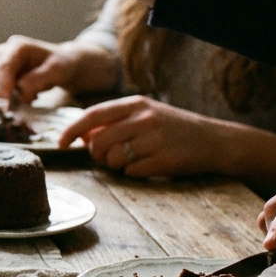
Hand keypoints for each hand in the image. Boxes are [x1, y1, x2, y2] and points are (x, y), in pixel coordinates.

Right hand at [0, 36, 119, 102]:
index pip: (4, 67)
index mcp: (18, 46)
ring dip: (10, 96)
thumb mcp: (57, 71)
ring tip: (33, 96)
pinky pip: (0, 90)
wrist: (65, 65)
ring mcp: (2, 63)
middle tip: (25, 103)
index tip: (8, 105)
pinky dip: (12, 97)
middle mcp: (5, 52)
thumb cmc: (62, 65)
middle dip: (7, 93)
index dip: (4, 86)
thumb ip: (39, 79)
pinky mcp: (2, 74)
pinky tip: (29, 95)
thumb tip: (21, 90)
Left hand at [59, 96, 226, 176]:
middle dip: (96, 154)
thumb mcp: (145, 115)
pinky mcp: (163, 160)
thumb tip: (82, 134)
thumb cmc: (173, 128)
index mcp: (136, 104)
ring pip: (113, 158)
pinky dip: (133, 173)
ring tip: (131, 159)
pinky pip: (131, 172)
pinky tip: (147, 165)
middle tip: (107, 157)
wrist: (215, 140)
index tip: (60, 143)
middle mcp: (144, 118)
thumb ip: (114, 121)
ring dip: (115, 164)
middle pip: (99, 141)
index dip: (72, 130)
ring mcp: (155, 139)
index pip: (92, 115)